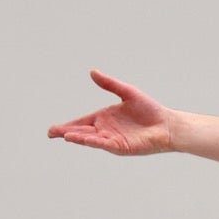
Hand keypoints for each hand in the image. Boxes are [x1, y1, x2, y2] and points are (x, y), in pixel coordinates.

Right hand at [47, 70, 175, 154]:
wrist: (167, 124)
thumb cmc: (149, 110)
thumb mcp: (127, 92)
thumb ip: (109, 84)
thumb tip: (92, 72)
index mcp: (104, 119)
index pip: (82, 122)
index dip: (68, 126)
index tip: (54, 129)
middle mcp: (106, 130)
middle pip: (82, 132)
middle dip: (67, 133)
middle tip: (51, 133)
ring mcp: (113, 139)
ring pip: (91, 139)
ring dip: (78, 137)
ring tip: (64, 136)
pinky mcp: (121, 146)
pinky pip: (104, 143)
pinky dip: (93, 141)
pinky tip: (83, 139)